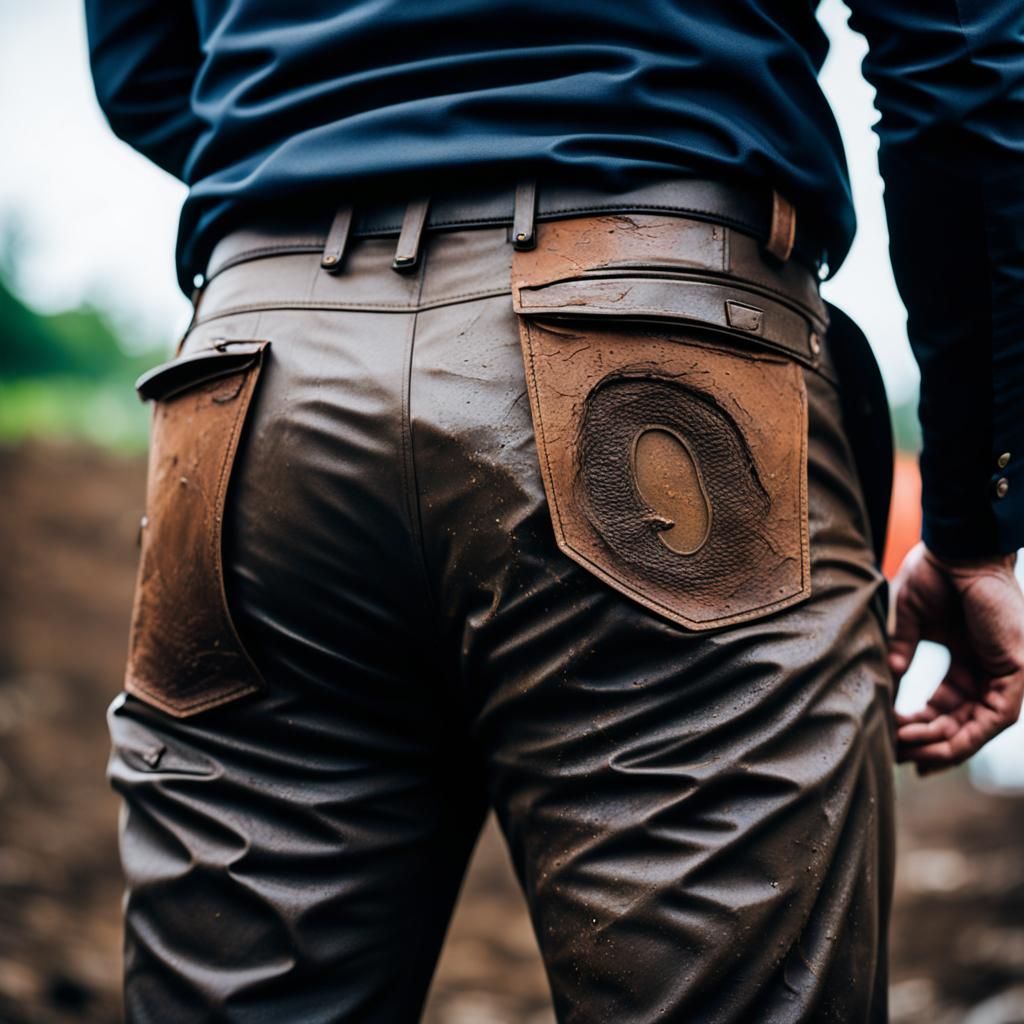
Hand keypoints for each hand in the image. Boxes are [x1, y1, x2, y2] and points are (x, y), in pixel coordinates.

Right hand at [888, 542, 1023, 773]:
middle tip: (894, 754)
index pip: (946, 708)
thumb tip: (888, 679)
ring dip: (942, 745)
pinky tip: (935, 743)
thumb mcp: (911, 622)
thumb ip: (902, 652)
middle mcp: (987, 672)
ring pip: (978, 729)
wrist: (956, 549)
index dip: (919, 728)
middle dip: (927, 743)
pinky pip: (997, 719)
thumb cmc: (934, 574)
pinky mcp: (1017, 672)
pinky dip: (966, 736)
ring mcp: (1006, 674)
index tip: (890, 738)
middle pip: (960, 725)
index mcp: (966, 661)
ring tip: (906, 749)